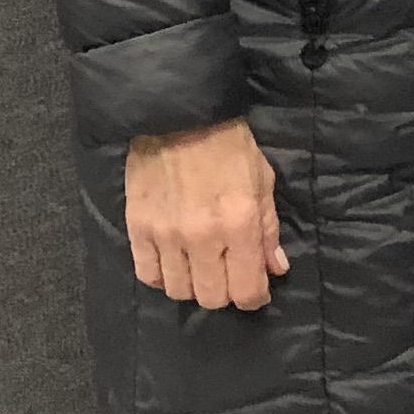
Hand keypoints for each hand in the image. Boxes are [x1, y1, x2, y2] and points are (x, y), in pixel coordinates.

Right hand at [125, 117, 284, 310]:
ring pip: (179, 292)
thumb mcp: (262, 181)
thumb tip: (275, 269)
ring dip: (194, 286)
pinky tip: (173, 263)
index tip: (257, 291)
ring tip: (200, 268)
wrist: (179, 115)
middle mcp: (202, 236)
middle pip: (212, 298)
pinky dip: (162, 277)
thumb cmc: (229, 145)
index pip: (247, 290)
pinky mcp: (138, 228)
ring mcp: (166, 235)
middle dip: (226, 293)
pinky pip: (148, 275)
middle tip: (228, 276)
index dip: (255, 298)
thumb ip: (268, 230)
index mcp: (240, 224)